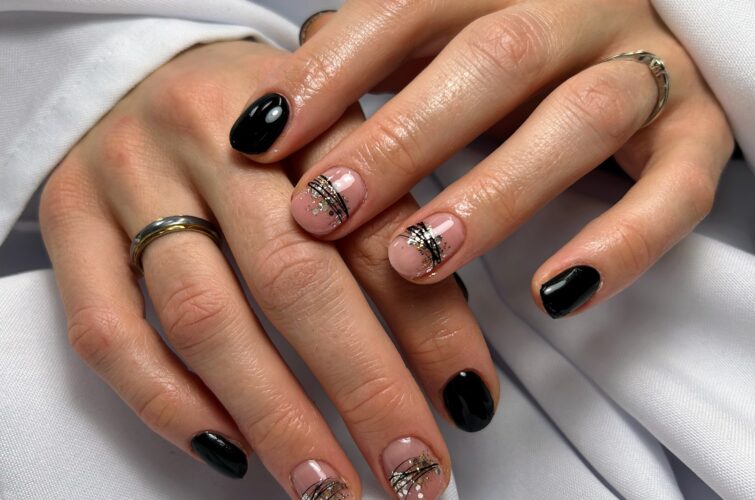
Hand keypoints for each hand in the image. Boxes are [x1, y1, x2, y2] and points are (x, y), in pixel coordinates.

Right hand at [40, 40, 498, 498]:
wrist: (147, 68)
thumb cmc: (263, 117)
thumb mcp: (332, 131)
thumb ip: (384, 214)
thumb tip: (443, 345)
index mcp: (299, 108)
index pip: (376, 227)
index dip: (430, 323)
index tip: (468, 398)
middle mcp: (208, 137)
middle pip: (294, 278)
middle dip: (363, 389)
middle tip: (412, 468)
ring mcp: (129, 179)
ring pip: (205, 318)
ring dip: (276, 417)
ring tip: (330, 484)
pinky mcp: (70, 222)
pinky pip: (109, 332)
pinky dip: (171, 405)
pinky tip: (232, 452)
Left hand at [232, 0, 732, 317]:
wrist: (642, 47)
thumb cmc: (514, 61)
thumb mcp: (441, 47)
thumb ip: (371, 66)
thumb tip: (276, 105)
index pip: (407, 6)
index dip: (332, 71)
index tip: (259, 139)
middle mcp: (581, 12)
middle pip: (494, 60)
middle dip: (402, 140)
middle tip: (325, 212)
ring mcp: (648, 70)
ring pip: (582, 120)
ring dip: (493, 195)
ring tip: (414, 262)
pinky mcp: (700, 135)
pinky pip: (677, 190)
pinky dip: (621, 244)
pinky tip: (553, 294)